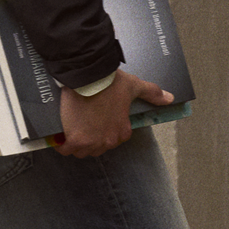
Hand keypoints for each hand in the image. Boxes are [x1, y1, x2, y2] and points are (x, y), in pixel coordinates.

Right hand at [56, 70, 173, 158]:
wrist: (89, 77)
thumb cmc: (110, 82)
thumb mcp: (134, 86)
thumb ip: (152, 93)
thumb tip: (169, 98)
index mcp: (122, 131)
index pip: (111, 141)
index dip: (101, 132)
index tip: (94, 123)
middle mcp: (108, 141)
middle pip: (95, 149)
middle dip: (88, 139)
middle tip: (82, 125)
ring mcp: (91, 142)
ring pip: (80, 151)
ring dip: (74, 144)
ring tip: (70, 129)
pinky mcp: (75, 140)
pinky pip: (65, 150)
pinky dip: (60, 144)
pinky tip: (59, 136)